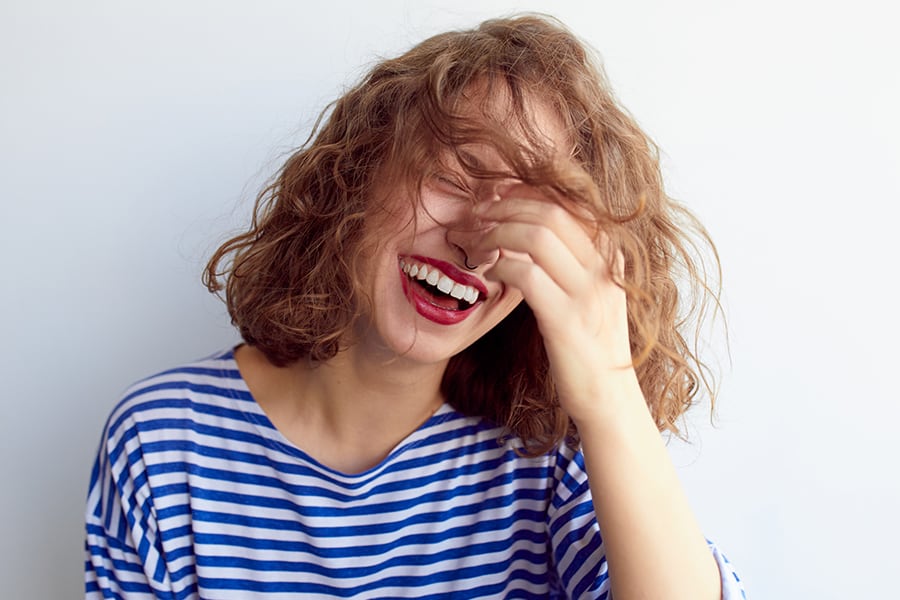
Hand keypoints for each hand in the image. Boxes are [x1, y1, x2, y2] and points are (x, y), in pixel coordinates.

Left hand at [473, 184, 637, 423]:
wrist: (609, 399)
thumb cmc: (590, 346)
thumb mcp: (591, 294)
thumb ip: (572, 261)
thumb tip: (530, 229)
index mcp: (612, 255)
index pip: (569, 201)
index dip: (527, 191)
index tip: (497, 196)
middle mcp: (605, 267)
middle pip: (550, 210)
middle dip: (505, 206)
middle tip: (475, 214)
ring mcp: (588, 293)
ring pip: (536, 235)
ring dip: (495, 233)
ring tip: (474, 243)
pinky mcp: (567, 320)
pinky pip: (526, 274)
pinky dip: (500, 265)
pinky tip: (489, 273)